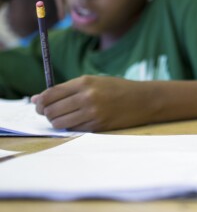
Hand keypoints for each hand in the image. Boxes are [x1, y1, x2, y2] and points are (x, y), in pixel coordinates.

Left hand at [32, 75, 149, 131]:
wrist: (143, 100)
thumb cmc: (117, 89)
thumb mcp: (94, 82)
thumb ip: (67, 89)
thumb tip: (36, 100)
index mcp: (85, 82)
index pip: (50, 94)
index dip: (40, 102)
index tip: (39, 105)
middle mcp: (87, 97)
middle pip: (51, 110)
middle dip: (46, 113)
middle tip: (51, 113)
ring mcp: (92, 112)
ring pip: (59, 123)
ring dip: (57, 122)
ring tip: (65, 117)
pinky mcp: (97, 125)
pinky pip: (73, 129)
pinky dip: (71, 127)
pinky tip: (79, 121)